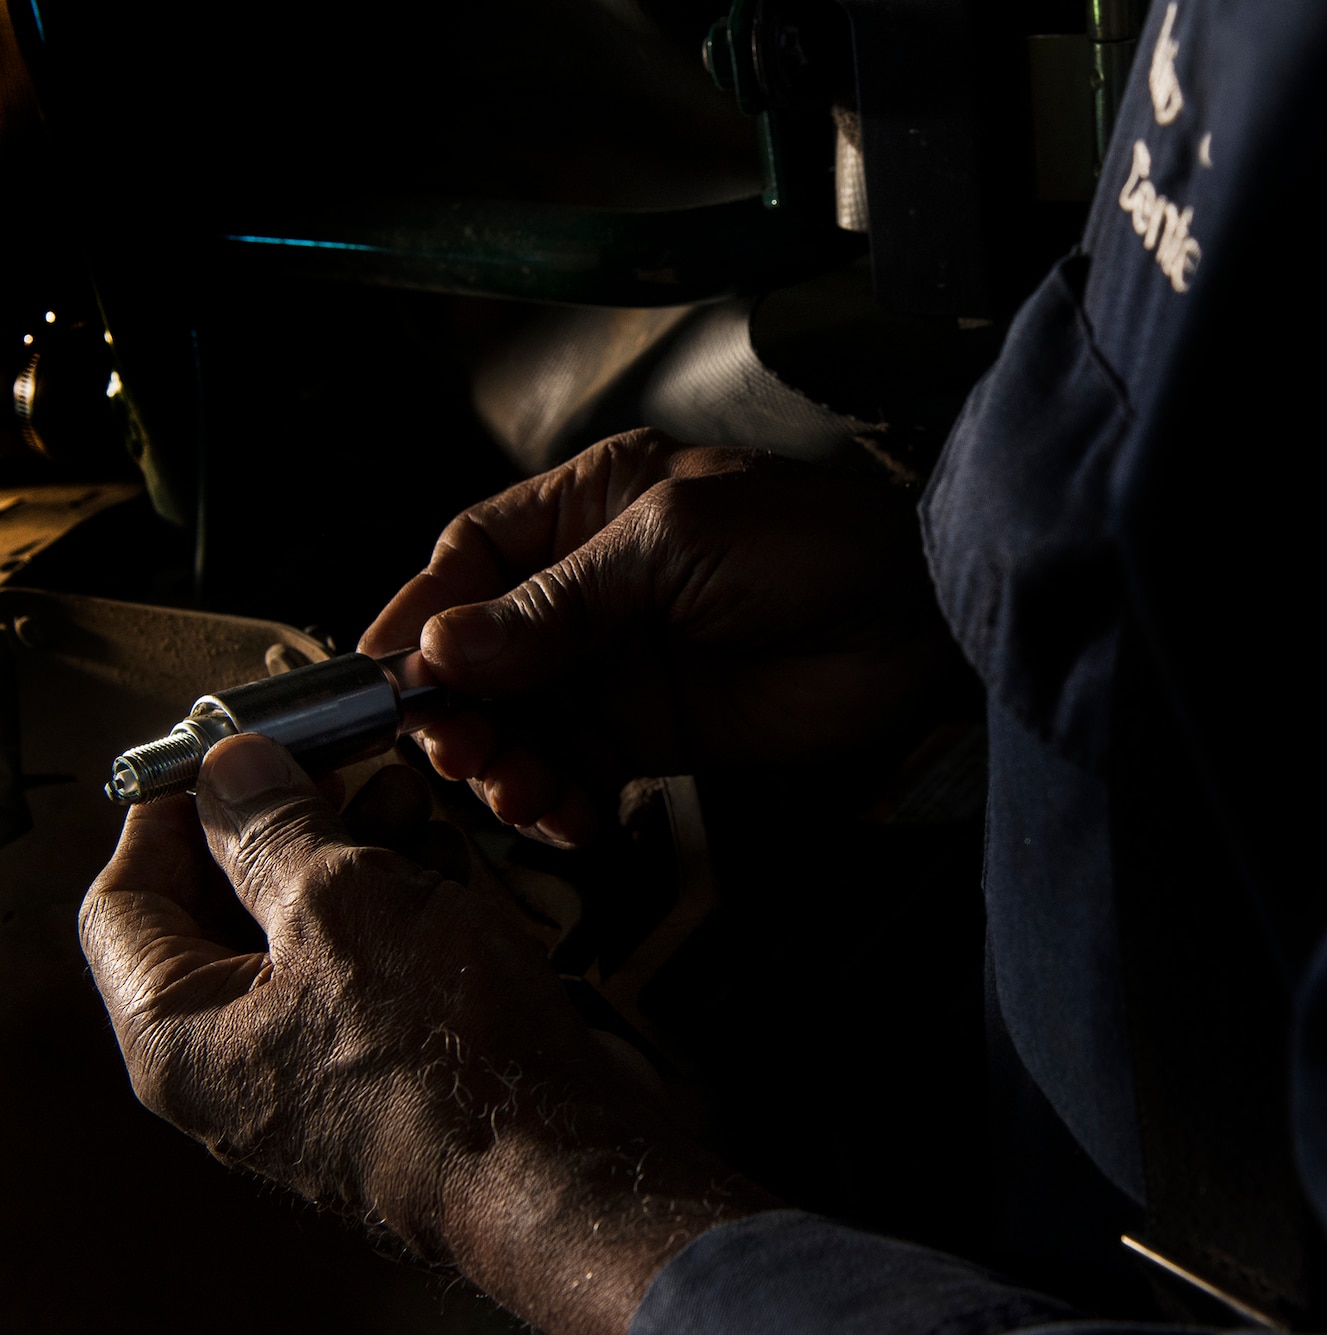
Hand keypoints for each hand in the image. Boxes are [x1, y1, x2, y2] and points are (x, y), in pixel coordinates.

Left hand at [78, 734, 774, 1334]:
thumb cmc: (442, 1064)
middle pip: (227, 910)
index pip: (124, 901)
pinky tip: (446, 856)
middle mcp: (238, 1061)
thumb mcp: (344, 903)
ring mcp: (324, 1068)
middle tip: (334, 758)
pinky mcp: (403, 1066)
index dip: (167, 812)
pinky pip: (382, 969)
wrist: (564, 1163)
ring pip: (317, 933)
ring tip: (408, 793)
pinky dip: (407, 906)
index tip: (223, 752)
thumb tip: (230, 774)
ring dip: (358, 852)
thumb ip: (274, 828)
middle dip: (286, 821)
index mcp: (180, 1036)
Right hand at [358, 431, 965, 846]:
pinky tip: (567, 816)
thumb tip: (442, 646)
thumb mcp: (674, 544)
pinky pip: (574, 773)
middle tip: (458, 751)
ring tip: (519, 791)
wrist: (914, 622)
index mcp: (586, 509)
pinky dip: (556, 802)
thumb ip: (560, 602)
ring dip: (501, 765)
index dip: (418, 616)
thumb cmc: (812, 545)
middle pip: (477, 655)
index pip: (470, 558)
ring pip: (517, 724)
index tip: (384, 678)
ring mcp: (617, 666)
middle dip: (456, 709)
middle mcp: (588, 588)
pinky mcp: (652, 734)